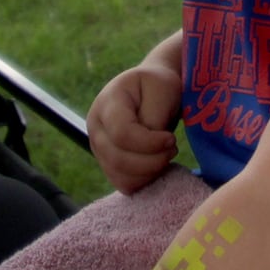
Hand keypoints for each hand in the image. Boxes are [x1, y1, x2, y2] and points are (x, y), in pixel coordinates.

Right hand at [89, 57, 181, 194]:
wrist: (152, 89)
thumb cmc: (159, 86)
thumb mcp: (162, 88)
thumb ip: (154, 117)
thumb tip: (150, 147)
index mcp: (108, 103)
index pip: (121, 134)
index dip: (150, 143)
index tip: (171, 139)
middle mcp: (96, 127)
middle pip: (118, 159)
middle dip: (153, 161)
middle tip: (173, 149)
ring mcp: (99, 147)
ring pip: (120, 176)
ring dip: (150, 172)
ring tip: (166, 155)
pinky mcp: (107, 163)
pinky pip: (123, 183)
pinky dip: (144, 181)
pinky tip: (157, 165)